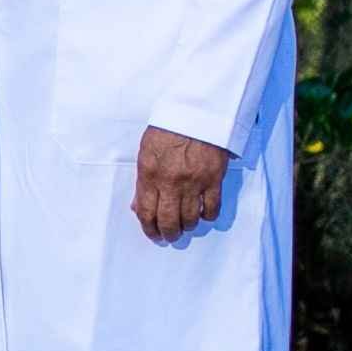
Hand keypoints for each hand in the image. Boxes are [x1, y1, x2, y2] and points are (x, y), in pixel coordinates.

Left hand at [132, 125, 231, 242]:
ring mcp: (194, 182)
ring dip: (187, 226)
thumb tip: (138, 206)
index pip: (146, 211)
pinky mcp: (214, 180)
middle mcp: (170, 182)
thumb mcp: (145, 152)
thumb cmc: (167, 130)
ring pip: (191, 218)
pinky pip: (212, 208)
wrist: (196, 114)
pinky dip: (207, 216)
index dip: (148, 228)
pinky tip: (203, 215)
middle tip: (169, 236)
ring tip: (185, 226)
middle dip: (168, 233)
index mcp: (149, 174)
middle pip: (168, 220)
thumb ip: (142, 181)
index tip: (152, 234)